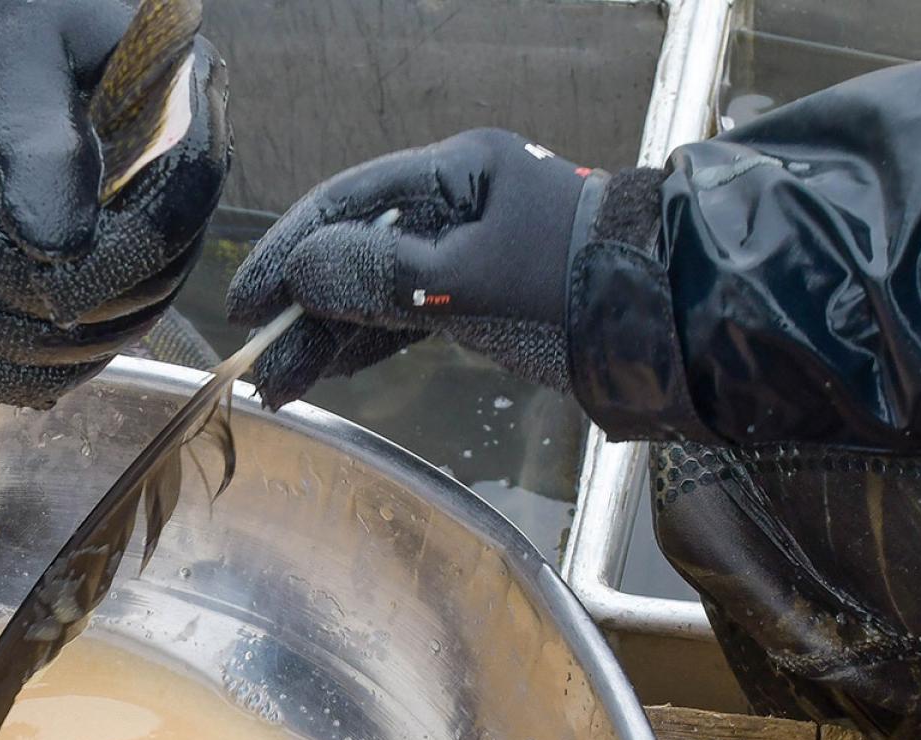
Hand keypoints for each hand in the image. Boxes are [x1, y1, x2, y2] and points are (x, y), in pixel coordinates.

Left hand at [0, 0, 230, 407]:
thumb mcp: (7, 66)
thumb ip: (36, 143)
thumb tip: (59, 249)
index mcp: (183, 100)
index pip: (183, 198)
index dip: (124, 257)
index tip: (46, 287)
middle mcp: (175, 170)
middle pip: (155, 272)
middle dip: (59, 306)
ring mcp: (140, 223)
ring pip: (122, 319)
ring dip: (38, 346)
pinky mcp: (99, 266)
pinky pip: (87, 339)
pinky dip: (35, 368)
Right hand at [227, 128, 660, 405]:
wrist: (671, 325)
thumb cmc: (577, 286)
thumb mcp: (473, 281)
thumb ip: (385, 274)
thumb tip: (306, 271)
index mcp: (459, 171)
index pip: (351, 202)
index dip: (293, 251)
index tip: (250, 302)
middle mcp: (458, 204)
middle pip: (359, 249)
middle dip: (307, 307)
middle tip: (260, 362)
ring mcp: (469, 253)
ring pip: (379, 290)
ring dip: (330, 336)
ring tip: (284, 386)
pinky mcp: (482, 298)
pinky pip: (407, 317)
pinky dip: (369, 345)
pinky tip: (331, 372)